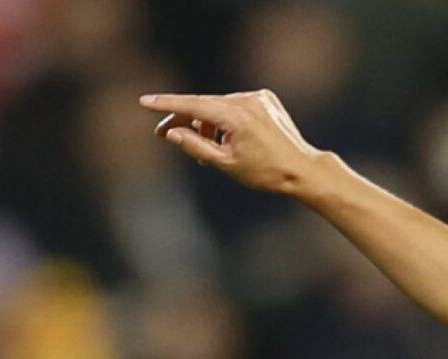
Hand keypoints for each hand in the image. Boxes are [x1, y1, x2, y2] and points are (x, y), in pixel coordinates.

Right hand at [139, 89, 324, 195]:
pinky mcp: (266, 99)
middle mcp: (247, 101)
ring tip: (201, 147)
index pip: (192, 106)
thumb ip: (195, 146)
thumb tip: (171, 132)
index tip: (144, 101)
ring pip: (219, 106)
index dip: (166, 104)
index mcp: (236, 116)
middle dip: (182, 118)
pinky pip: (235, 105)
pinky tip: (224, 139)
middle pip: (204, 105)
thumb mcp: (225, 164)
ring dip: (206, 122)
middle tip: (161, 132)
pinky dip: (225, 118)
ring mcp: (258, 97)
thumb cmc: (266, 172)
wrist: (303, 170)